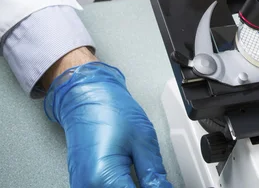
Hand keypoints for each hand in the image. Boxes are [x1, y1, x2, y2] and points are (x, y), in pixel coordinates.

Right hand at [44, 62, 171, 187]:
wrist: (87, 95)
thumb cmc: (110, 109)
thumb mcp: (143, 139)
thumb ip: (154, 173)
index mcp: (104, 177)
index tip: (162, 186)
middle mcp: (87, 187)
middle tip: (155, 181)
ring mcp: (81, 187)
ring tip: (145, 179)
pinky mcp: (81, 184)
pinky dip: (119, 186)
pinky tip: (129, 180)